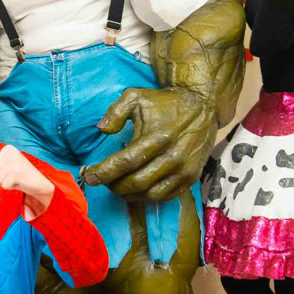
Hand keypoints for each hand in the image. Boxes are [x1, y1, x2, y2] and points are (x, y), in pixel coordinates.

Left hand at [0, 145, 53, 199]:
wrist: (39, 183)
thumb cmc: (20, 176)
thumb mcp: (6, 166)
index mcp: (8, 148)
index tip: (10, 172)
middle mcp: (11, 152)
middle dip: (0, 179)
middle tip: (13, 177)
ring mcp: (15, 162)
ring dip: (5, 183)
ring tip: (16, 179)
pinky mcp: (17, 172)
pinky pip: (4, 185)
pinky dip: (10, 187)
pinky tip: (20, 182)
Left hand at [81, 86, 216, 201]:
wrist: (203, 107)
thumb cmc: (165, 103)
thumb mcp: (137, 97)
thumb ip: (116, 111)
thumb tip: (102, 129)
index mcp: (158, 136)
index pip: (126, 161)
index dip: (105, 172)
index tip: (90, 176)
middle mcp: (173, 156)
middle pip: (137, 182)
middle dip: (114, 185)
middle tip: (101, 181)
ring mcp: (184, 170)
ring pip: (150, 194)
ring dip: (129, 194)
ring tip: (116, 186)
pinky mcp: (191, 178)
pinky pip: (165, 197)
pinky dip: (146, 197)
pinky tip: (135, 190)